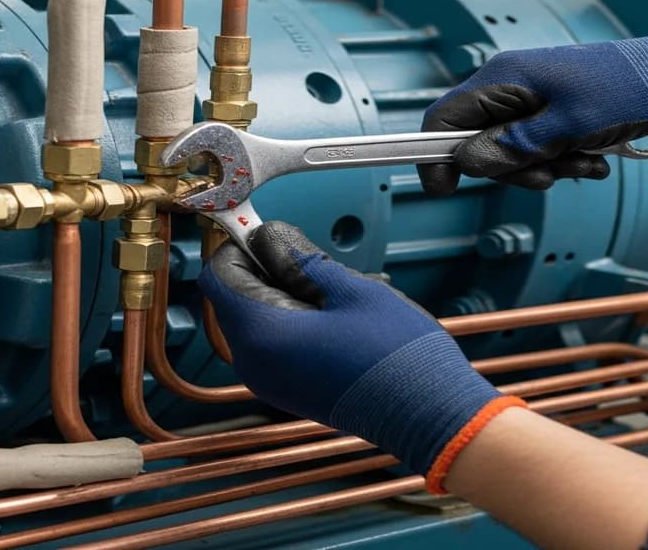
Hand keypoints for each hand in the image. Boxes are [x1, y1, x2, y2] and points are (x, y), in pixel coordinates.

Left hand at [198, 222, 523, 489]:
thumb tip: (267, 238)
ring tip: (335, 290)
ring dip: (286, 293)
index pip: (219, 275)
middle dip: (267, 269)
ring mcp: (271, 382)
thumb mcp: (349, 288)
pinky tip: (337, 315)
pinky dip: (295, 320)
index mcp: (262, 334)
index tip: (265, 232)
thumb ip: (299, 258)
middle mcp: (255, 364)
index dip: (237, 246)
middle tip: (313, 260)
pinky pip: (275, 343)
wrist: (429, 416)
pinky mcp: (290, 390)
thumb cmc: (396, 356)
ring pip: (258, 318)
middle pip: (236, 296)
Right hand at [419, 21, 647, 195]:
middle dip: (512, 168)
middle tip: (549, 172)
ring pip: (509, 150)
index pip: (443, 118)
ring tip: (584, 159)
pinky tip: (591, 155)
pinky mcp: (548, 111)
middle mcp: (508, 86)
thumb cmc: (629, 88)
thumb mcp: (570, 126)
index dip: (435, 156)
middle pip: (477, 143)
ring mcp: (528, 99)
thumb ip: (514, 146)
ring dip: (544, 167)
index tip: (443, 189)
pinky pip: (535, 147)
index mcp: (503, 79)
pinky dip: (559, 159)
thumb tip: (465, 162)